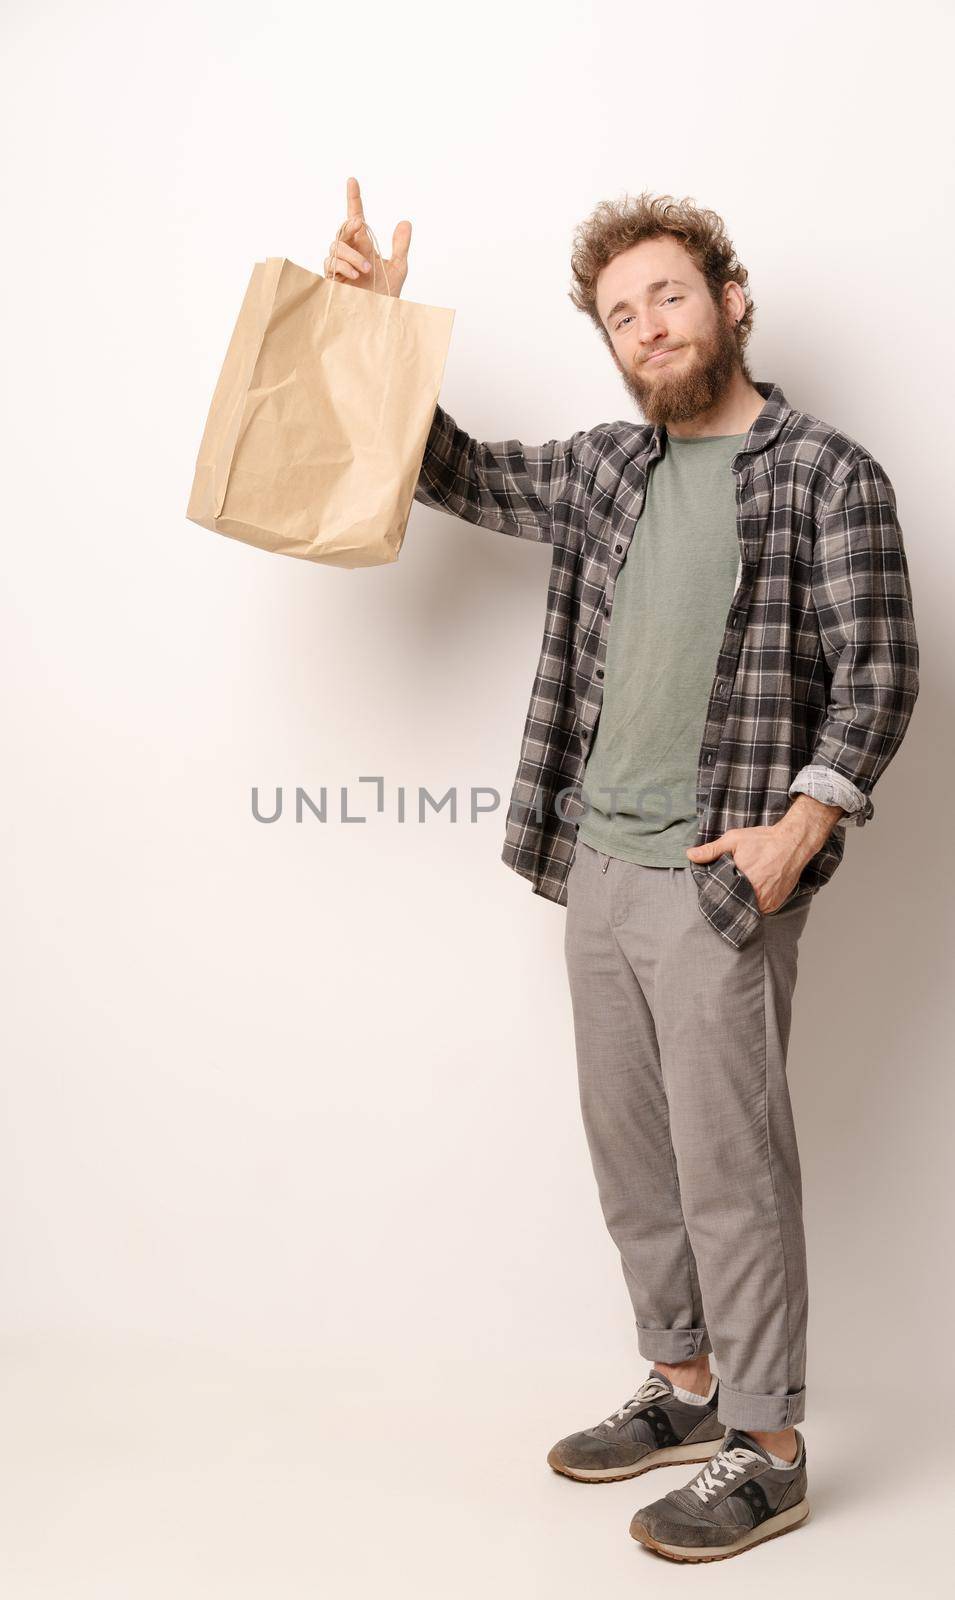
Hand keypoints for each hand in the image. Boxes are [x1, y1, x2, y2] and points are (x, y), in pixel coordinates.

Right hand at [323, 175, 411, 298]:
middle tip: (359, 224)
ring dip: (351, 255)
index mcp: (364, 246)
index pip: (356, 218)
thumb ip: (400, 246)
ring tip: (366, 269)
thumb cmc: (387, 295)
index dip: (354, 199)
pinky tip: (355, 275)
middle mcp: (350, 252)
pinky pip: (331, 264)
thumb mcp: (398, 268)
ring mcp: (340, 265)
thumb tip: (405, 222)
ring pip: (336, 246)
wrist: (378, 319)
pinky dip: (344, 266)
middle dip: (349, 224)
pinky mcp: (332, 279)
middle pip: (342, 229)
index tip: (353, 181)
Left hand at [684, 824, 806, 914]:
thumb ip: (711, 850)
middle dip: (726, 901)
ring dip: (740, 904)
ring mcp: (766, 902)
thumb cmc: (763, 840)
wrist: (792, 843)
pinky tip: (748, 895)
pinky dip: (753, 905)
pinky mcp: (774, 904)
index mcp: (741, 880)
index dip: (714, 895)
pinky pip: (759, 910)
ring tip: (735, 895)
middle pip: (733, 906)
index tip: (708, 894)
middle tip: (722, 895)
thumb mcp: (734, 840)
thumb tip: (690, 855)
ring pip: (746, 910)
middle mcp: (755, 895)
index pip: (720, 897)